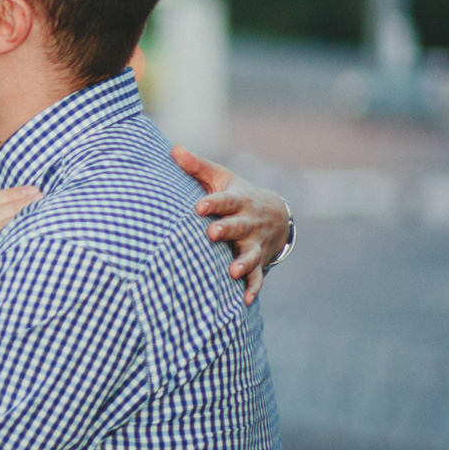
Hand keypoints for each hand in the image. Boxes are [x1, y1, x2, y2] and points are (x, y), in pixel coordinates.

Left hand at [172, 147, 291, 304]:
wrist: (276, 215)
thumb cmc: (236, 196)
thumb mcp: (221, 178)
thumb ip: (196, 166)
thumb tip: (172, 148)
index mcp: (239, 201)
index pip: (227, 201)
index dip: (214, 203)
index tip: (199, 206)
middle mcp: (249, 223)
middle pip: (239, 226)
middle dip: (228, 230)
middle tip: (212, 233)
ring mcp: (255, 244)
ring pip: (250, 254)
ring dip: (243, 263)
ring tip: (232, 271)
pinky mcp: (259, 262)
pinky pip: (258, 277)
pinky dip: (253, 288)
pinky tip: (245, 300)